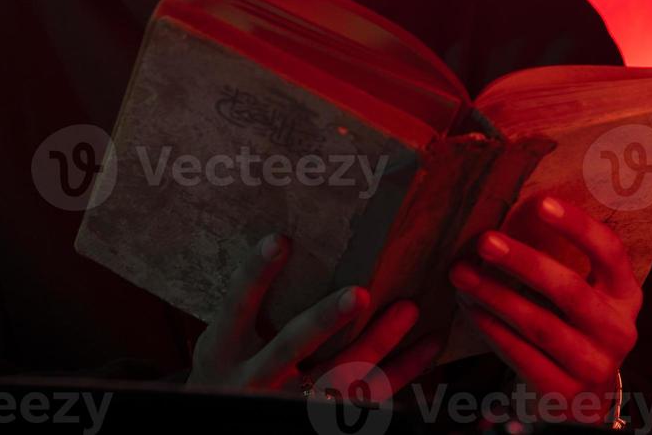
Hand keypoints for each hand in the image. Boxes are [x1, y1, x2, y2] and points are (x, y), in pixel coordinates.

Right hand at [186, 232, 445, 400]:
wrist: (225, 421)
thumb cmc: (226, 365)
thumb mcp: (223, 338)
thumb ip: (247, 302)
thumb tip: (283, 236)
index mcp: (224, 349)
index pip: (239, 304)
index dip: (256, 273)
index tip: (279, 240)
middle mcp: (256, 379)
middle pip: (293, 346)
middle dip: (326, 321)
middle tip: (360, 293)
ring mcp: (290, 402)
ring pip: (340, 376)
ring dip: (378, 344)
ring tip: (408, 310)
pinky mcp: (321, 414)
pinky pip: (368, 395)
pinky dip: (402, 371)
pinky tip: (428, 346)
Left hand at [448, 192, 641, 426]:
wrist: (584, 397)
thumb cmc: (572, 323)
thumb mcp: (583, 290)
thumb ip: (559, 256)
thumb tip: (504, 208)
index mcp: (625, 293)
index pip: (609, 252)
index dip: (578, 226)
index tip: (542, 203)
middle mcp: (618, 330)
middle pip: (570, 291)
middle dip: (524, 262)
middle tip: (484, 240)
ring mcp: (595, 366)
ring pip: (541, 326)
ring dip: (496, 295)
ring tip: (461, 273)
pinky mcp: (567, 395)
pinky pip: (524, 357)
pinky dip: (494, 330)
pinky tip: (470, 308)